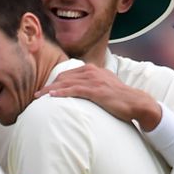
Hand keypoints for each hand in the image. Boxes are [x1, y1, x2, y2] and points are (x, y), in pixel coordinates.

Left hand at [36, 64, 161, 130]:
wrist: (136, 102)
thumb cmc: (121, 98)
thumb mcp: (106, 87)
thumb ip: (94, 86)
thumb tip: (83, 92)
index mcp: (93, 70)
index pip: (68, 74)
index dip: (55, 82)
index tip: (45, 90)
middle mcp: (92, 72)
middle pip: (64, 77)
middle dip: (49, 85)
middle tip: (37, 95)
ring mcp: (94, 81)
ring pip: (66, 83)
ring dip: (50, 90)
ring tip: (38, 97)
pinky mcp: (96, 91)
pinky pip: (74, 90)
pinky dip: (61, 92)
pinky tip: (51, 96)